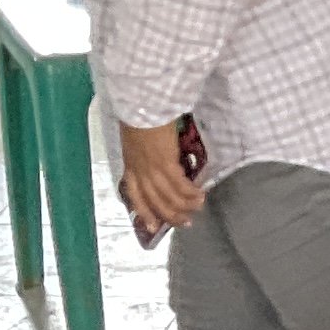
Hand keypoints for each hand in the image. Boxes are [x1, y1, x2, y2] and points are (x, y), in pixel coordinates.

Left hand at [115, 116, 202, 234]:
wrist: (141, 102)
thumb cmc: (138, 112)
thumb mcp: (134, 135)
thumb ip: (142, 149)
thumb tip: (157, 157)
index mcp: (130, 164)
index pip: (135, 194)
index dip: (144, 212)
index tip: (152, 226)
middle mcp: (140, 170)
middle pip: (154, 201)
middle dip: (170, 215)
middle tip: (185, 222)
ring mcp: (152, 168)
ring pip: (168, 197)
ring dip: (184, 205)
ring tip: (198, 207)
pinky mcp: (166, 163)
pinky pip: (180, 185)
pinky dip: (190, 193)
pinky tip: (199, 194)